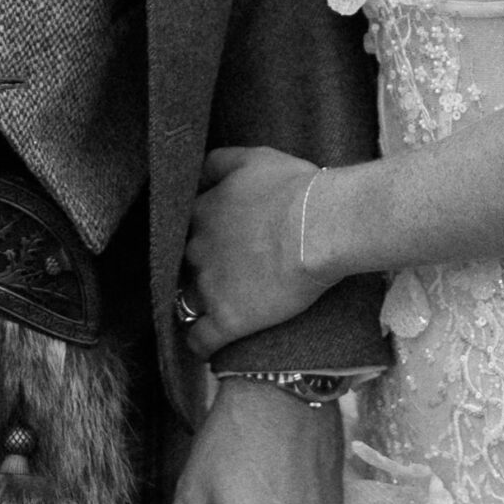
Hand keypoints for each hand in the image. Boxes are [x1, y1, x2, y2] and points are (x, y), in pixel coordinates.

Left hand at [178, 146, 329, 358]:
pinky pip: (200, 340)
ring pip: (187, 300)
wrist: (319, 228)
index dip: (197, 236)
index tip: (211, 242)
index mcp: (201, 212)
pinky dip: (200, 344)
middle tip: (222, 273)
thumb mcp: (253, 158)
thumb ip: (218, 162)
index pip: (183, 227)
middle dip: (198, 268)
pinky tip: (205, 346)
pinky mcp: (227, 319)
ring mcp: (209, 287)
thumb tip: (199, 171)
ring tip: (212, 310)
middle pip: (184, 263)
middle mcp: (197, 249)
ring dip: (195, 305)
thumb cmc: (294, 189)